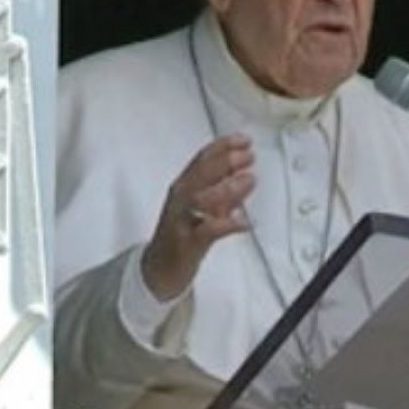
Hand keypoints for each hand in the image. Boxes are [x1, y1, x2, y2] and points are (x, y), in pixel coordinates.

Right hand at [140, 134, 255, 300]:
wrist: (160, 268)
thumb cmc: (183, 232)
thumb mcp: (203, 206)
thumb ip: (224, 191)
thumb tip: (246, 175)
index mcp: (184, 186)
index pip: (202, 159)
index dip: (223, 146)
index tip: (244, 140)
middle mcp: (180, 199)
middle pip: (200, 174)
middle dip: (225, 161)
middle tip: (248, 157)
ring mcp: (182, 220)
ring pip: (201, 199)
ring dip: (227, 188)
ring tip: (249, 180)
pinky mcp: (187, 244)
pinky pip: (207, 232)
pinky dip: (226, 224)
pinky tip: (244, 222)